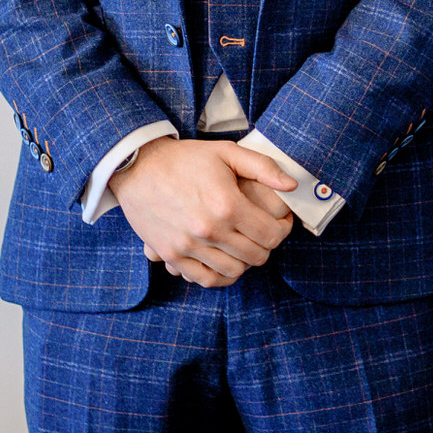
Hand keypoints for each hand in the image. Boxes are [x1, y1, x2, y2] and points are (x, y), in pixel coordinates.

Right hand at [110, 138, 296, 288]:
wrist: (138, 168)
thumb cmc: (186, 158)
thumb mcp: (227, 152)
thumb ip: (263, 167)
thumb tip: (293, 185)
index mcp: (227, 205)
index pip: (271, 234)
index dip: (283, 230)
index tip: (281, 222)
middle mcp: (209, 230)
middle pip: (255, 255)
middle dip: (267, 245)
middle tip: (265, 233)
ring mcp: (188, 246)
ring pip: (233, 271)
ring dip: (246, 261)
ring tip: (246, 245)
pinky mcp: (171, 255)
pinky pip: (204, 279)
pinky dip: (221, 276)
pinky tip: (226, 262)